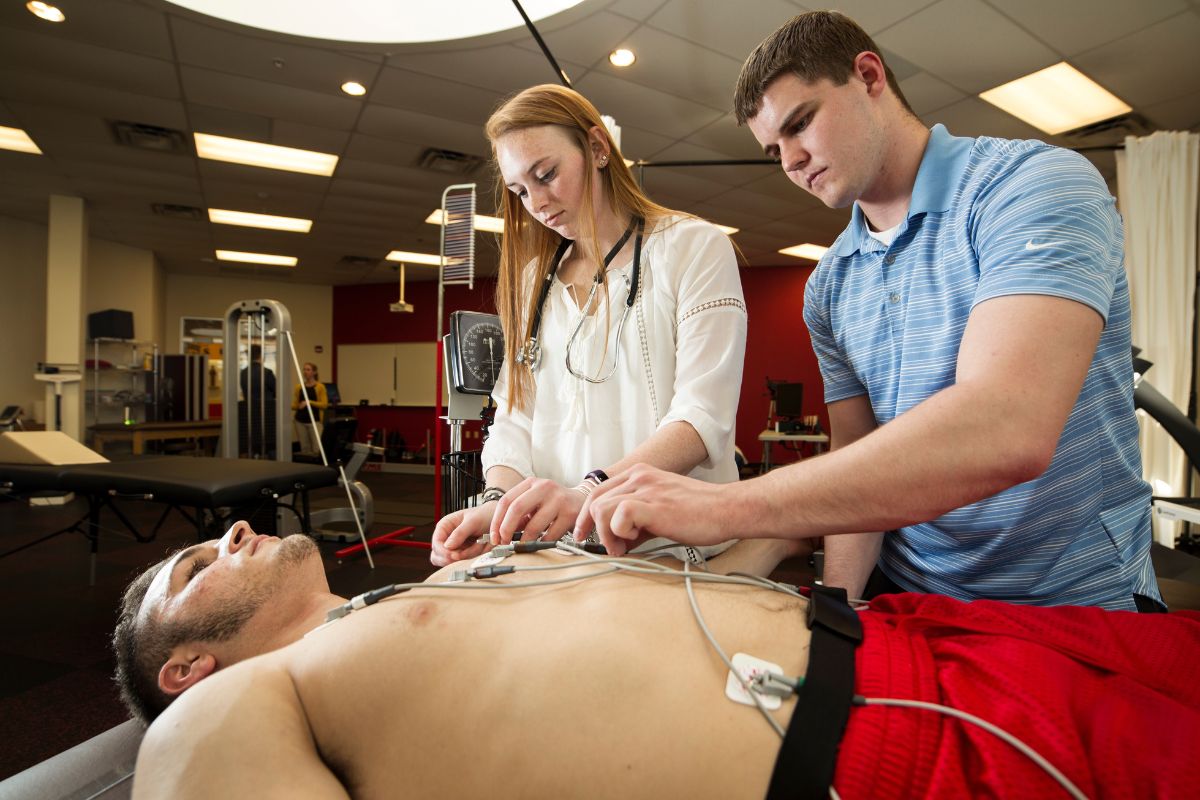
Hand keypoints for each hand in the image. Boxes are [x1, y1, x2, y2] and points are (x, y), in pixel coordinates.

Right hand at [431, 502, 497, 565]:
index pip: (436, 542)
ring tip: (479, 543)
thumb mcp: (473, 521)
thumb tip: (447, 546)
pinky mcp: (463, 554)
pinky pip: (462, 562)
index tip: (453, 555)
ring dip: (467, 555)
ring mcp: (454, 547)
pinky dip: (472, 557)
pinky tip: (479, 547)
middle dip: (453, 557)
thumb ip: (460, 533)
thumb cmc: (484, 516)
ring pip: (451, 561)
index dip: (443, 551)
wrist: (497, 520)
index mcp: (445, 526)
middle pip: (438, 555)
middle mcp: (447, 537)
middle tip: (465, 554)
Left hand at [490, 478, 585, 545]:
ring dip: (524, 541)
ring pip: (534, 525)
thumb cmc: (552, 503)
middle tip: (504, 543)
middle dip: (506, 530)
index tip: (494, 537)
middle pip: (516, 508)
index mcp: (531, 483)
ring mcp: (558, 499)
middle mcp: (544, 487)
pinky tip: (541, 544)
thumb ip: (518, 514)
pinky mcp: (570, 513)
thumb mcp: (534, 502)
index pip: (506, 501)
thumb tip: (500, 534)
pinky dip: (542, 543)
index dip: (497, 521)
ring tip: (522, 546)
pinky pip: (550, 535)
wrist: (581, 500)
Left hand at [573, 464, 731, 555]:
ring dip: (607, 534)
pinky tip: (637, 539)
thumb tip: (617, 543)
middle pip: (594, 501)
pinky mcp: (653, 504)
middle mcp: (639, 476)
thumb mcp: (660, 511)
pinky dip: (620, 533)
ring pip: (601, 508)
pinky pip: (618, 516)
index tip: (584, 535)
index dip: (585, 516)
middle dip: (592, 529)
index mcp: (639, 474)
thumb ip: (636, 523)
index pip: (598, 491)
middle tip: (610, 549)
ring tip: (624, 547)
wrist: (726, 510)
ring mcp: (645, 488)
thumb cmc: (699, 513)